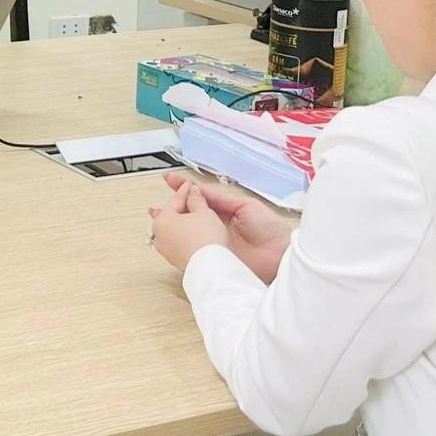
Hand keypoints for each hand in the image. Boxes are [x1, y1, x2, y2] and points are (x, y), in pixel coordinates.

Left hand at [149, 179, 229, 272]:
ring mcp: (165, 249)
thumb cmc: (205, 241)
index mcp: (162, 219)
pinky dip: (185, 234)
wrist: (210, 267)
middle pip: (171, 214)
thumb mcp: (204, 212)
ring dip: (183, 221)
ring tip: (195, 216)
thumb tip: (193, 193)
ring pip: (174, 229)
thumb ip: (197, 199)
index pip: (175, 199)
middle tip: (192, 198)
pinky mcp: (174, 259)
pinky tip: (195, 233)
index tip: (192, 186)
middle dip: (182, 206)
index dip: (186, 190)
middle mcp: (159, 235)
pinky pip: (178, 241)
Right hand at [161, 173, 292, 283]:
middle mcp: (217, 225)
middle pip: (190, 214)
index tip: (170, 180)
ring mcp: (214, 240)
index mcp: (225, 210)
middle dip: (173, 209)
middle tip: (156, 207)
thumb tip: (199, 190)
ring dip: (174, 225)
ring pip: (190, 230)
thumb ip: (220, 199)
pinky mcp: (214, 255)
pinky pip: (196, 246)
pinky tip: (172, 238)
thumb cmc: (269, 228)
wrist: (279, 254)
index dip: (185, 188)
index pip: (200, 197)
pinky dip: (183, 242)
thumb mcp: (245, 205)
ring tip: (158, 220)